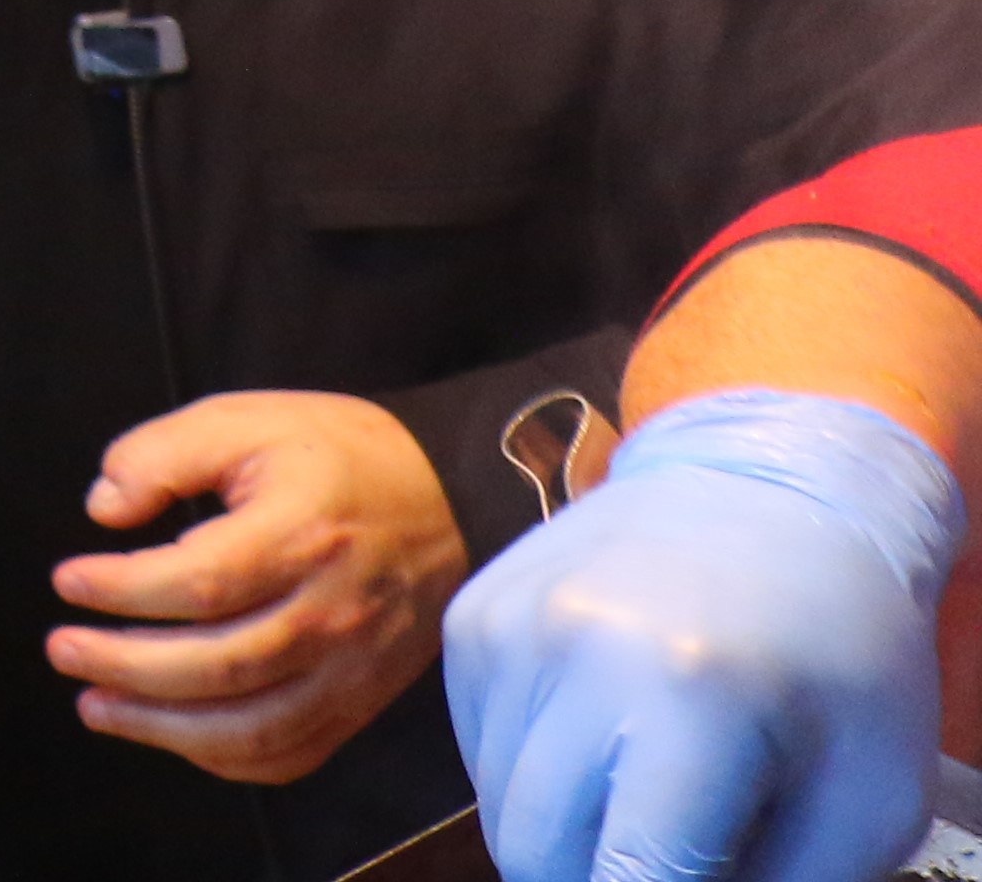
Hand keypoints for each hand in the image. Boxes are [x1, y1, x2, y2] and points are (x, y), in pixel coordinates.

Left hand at [48, 390, 468, 783]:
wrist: (450, 499)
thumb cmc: (336, 456)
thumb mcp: (245, 420)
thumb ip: (163, 454)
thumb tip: (104, 508)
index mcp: (303, 534)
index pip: (203, 583)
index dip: (124, 591)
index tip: (68, 581)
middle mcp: (333, 612)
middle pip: (220, 666)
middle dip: (125, 667)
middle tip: (61, 647)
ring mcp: (353, 667)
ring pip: (253, 728)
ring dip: (162, 728)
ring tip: (94, 704)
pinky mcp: (361, 700)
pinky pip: (291, 752)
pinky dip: (224, 757)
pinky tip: (169, 732)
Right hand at [450, 388, 960, 881]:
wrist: (774, 495)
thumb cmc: (842, 656)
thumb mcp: (868, 799)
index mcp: (688, 700)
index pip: (624, 876)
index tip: (684, 875)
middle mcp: (573, 651)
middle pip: (534, 851)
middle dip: (598, 877)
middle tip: (665, 851)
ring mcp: (508, 625)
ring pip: (497, 804)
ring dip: (563, 824)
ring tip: (642, 785)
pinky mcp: (472, 615)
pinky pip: (478, 745)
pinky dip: (532, 769)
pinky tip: (600, 733)